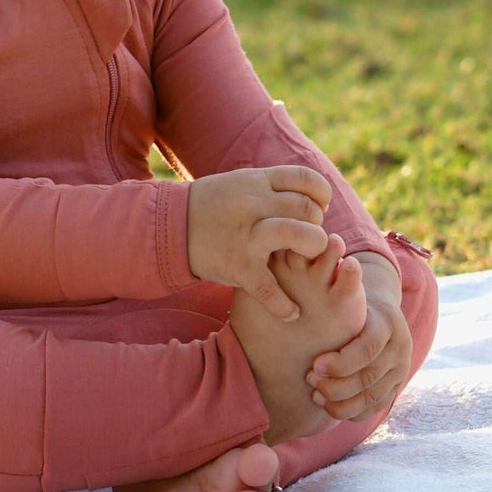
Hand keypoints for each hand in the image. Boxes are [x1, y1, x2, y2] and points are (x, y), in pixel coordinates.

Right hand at [187, 166, 331, 320]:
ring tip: (305, 261)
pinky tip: (292, 312)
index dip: (321, 195)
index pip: (305, 179)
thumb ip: (273, 189)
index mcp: (257, 182)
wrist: (170, 227)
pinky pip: (271, 289)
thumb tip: (312, 200)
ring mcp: (247, 236)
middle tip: (309, 238)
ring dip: (312, 249)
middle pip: (307, 209)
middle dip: (316, 226)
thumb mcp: (241, 184)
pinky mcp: (239, 267)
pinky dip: (284, 305)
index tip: (319, 208)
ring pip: (298, 235)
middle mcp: (254, 204)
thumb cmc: (213, 206)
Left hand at [305, 251, 412, 420]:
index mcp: (387, 322)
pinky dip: (351, 411)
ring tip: (316, 394)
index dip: (341, 361)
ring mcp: (400, 370)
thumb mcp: (343, 286)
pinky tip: (329, 405)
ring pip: (372, 397)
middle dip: (337, 384)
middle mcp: (400, 348)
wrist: (377, 312)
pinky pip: (374, 408)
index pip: (369, 348)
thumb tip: (305, 254)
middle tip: (310, 380)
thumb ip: (332, 280)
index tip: (314, 366)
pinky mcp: (394, 387)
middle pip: (369, 377)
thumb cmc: (348, 298)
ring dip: (341, 400)